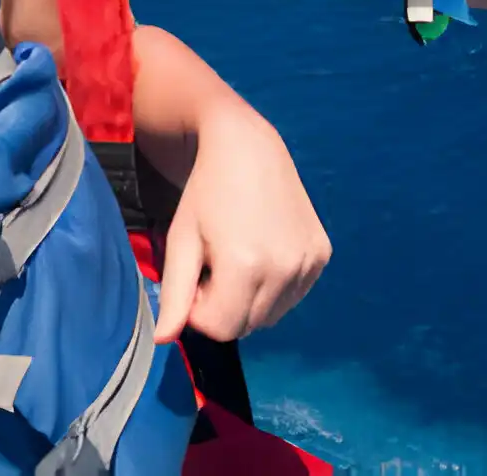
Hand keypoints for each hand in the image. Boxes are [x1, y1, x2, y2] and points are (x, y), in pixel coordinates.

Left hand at [152, 102, 330, 343]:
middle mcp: (285, 268)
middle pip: (248, 326)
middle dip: (224, 307)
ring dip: (249, 300)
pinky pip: (293, 294)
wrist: (248, 147)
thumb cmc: (206, 192)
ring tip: (238, 258)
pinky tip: (263, 251)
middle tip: (215, 266)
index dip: (200, 309)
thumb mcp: (182, 241)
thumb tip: (164, 340)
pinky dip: (274, 286)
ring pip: (272, 314)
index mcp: (246, 267)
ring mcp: (309, 261)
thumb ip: (174, 295)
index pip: (221, 329)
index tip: (196, 277)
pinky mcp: (322, 254)